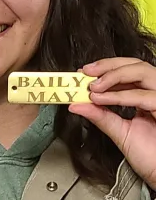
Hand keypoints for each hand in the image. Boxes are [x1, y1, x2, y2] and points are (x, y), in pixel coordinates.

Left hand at [68, 58, 155, 188]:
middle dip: (108, 66)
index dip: (107, 68)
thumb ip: (100, 116)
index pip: (129, 72)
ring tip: (93, 86)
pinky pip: (144, 96)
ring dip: (114, 76)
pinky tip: (101, 99)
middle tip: (85, 73)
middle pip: (136, 65)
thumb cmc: (151, 158)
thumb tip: (76, 104)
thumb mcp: (119, 133)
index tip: (84, 72)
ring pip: (142, 72)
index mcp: (147, 97)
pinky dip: (119, 96)